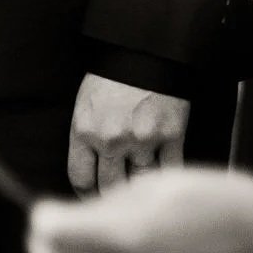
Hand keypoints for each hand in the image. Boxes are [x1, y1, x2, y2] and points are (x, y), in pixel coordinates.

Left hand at [67, 74, 188, 192]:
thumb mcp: (86, 106)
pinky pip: (169, 170)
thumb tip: (92, 178)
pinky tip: (164, 180)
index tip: (93, 200)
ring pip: (140, 183)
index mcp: (85, 130)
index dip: (86, 196)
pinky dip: (166, 177)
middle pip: (110, 187)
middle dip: (113, 197)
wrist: (146, 49)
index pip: (80, 179)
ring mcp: (143, 138)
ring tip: (141, 192)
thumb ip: (86, 141)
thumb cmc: (112, 77)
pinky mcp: (171, 134)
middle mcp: (111, 139)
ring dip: (140, 188)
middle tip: (119, 203)